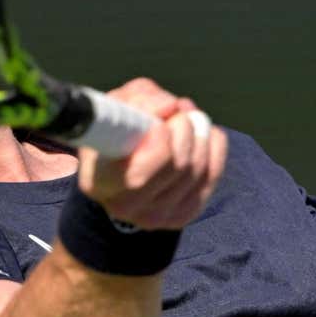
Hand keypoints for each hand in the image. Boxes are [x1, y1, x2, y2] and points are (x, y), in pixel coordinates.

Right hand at [76, 77, 226, 230]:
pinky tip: (203, 135)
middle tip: (180, 113)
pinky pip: (212, 176)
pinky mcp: (181, 216)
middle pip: (177, 167)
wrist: (118, 168)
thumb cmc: (117, 131)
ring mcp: (156, 216)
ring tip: (189, 119)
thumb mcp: (119, 106)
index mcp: (101, 181)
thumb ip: (142, 100)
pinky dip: (214, 147)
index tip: (161, 123)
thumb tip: (172, 107)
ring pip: (198, 171)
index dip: (159, 145)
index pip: (139, 175)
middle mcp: (126, 206)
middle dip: (185, 130)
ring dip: (202, 135)